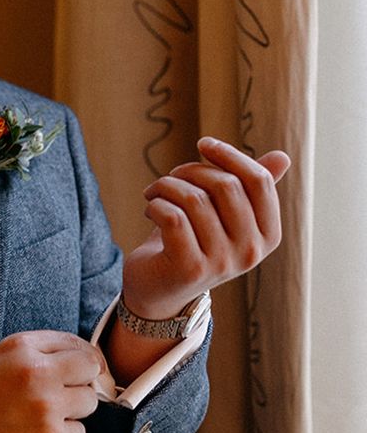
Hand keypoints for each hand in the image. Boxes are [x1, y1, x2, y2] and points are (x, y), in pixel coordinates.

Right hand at [0, 331, 105, 432]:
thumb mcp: (1, 359)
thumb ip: (40, 354)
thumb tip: (90, 364)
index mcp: (22, 346)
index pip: (76, 344)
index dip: (82, 361)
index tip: (80, 374)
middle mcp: (37, 371)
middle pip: (90, 369)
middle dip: (81, 383)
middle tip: (60, 398)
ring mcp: (46, 406)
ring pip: (88, 403)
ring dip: (71, 413)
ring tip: (40, 419)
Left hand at [122, 137, 290, 320]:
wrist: (158, 288)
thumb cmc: (192, 241)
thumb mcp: (224, 214)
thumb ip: (250, 189)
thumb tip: (283, 157)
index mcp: (268, 235)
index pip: (258, 181)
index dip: (229, 155)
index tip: (203, 144)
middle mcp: (251, 252)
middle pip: (225, 185)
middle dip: (191, 171)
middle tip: (170, 178)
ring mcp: (222, 263)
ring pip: (194, 198)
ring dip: (165, 186)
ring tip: (154, 193)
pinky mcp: (190, 268)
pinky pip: (173, 217)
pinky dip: (155, 205)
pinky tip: (150, 209)